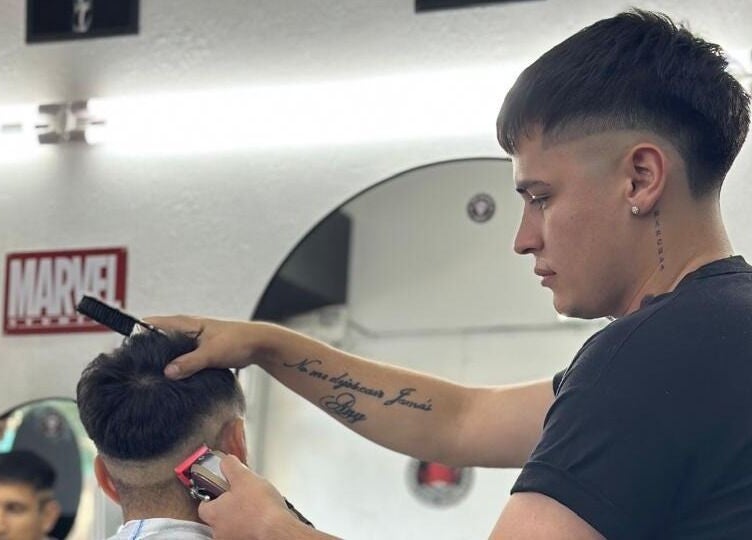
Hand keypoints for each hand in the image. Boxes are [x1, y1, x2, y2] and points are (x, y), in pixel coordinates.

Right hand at [144, 315, 277, 378]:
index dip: (135, 336)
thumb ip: (190, 362)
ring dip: (160, 361)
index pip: (150, 324)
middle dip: (145, 353)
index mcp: (184, 323)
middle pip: (155, 340)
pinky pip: (179, 358)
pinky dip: (174, 367)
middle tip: (133, 371)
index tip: (125, 353)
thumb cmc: (238, 341)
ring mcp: (191, 341)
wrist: (259, 344)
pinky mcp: (198, 351)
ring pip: (167, 351)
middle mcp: (184, 330)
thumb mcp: (212, 353)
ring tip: (147, 379)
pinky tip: (170, 381)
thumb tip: (167, 372)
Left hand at [198, 455, 312, 539]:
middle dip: (228, 508)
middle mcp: (219, 531)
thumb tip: (225, 461)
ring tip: (255, 508)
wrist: (277, 529)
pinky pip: (245, 533)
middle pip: (218, 518)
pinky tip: (262, 519)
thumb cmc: (259, 506)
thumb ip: (230, 466)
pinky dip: (251, 527)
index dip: (211, 497)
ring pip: (232, 527)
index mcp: (214, 514)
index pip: (203, 506)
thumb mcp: (243, 477)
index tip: (220, 490)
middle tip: (242, 498)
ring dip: (240, 519)